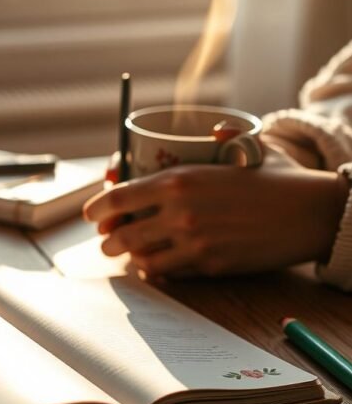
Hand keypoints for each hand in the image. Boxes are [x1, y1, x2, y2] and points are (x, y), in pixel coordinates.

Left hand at [83, 148, 347, 279]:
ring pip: (142, 257)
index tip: (91, 213)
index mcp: (179, 179)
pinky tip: (158, 265)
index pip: (120, 196)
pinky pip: (171, 272)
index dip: (98, 207)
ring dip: (131, 257)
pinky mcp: (210, 266)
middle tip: (107, 240)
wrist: (311, 213)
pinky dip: (159, 269)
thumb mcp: (245, 146)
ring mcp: (194, 243)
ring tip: (130, 254)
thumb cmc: (279, 178)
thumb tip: (211, 130)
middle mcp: (180, 213)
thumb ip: (219, 137)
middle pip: (123, 233)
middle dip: (109, 239)